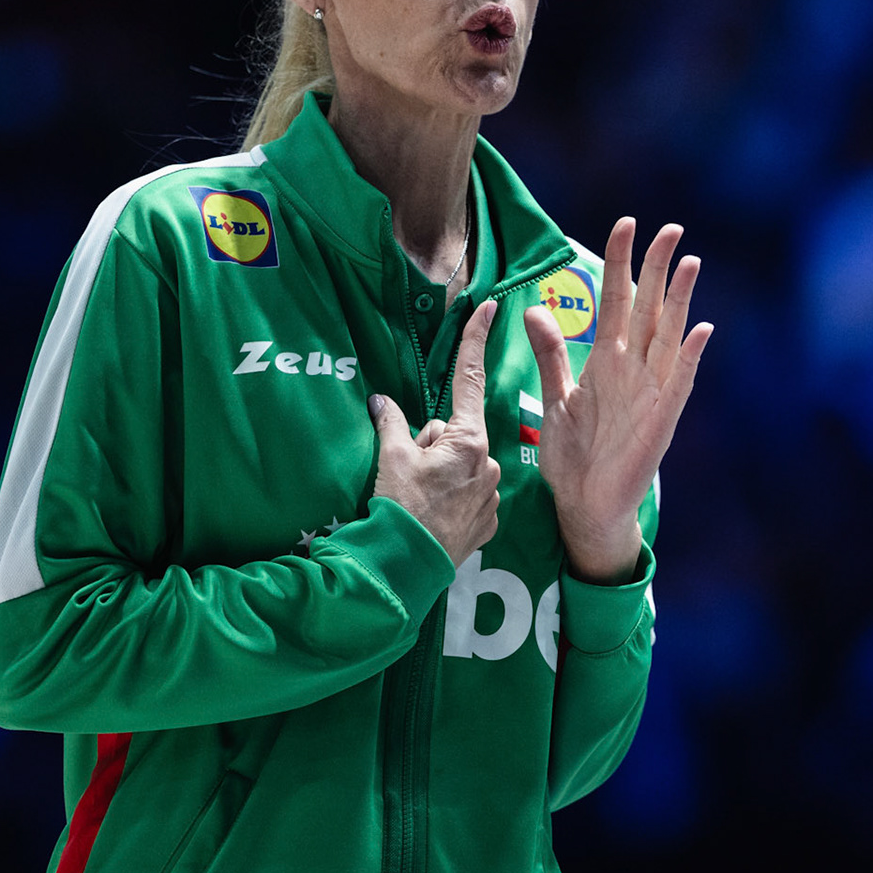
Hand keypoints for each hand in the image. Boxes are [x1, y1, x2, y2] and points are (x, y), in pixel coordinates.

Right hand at [368, 300, 501, 567]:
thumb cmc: (400, 507)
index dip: (475, 341)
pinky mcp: (489, 522)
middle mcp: (488, 464)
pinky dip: (452, 498)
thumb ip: (391, 422)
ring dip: (442, 471)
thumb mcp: (392, 457)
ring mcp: (491, 495)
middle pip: (456, 433)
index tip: (490, 307)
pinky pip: (469, 494)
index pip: (469, 380)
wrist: (407, 565)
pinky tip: (434, 513)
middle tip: (411, 468)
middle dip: (433, 443)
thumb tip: (381, 400)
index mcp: (468, 440)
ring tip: (420, 496)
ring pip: (462, 464)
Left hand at [524, 219, 712, 583]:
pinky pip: (678, 383)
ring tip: (691, 263)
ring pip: (668, 336)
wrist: (584, 505)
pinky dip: (688, 357)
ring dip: (680, 301)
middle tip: (671, 228)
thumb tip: (534, 308)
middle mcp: (634, 369)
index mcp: (608, 360)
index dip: (621, 263)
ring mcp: (652, 392)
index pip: (617, 300)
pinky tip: (700, 330)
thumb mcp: (557, 397)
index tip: (626, 225)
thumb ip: (552, 354)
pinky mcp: (661, 419)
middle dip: (658, 268)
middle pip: (650, 308)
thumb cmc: (574, 456)